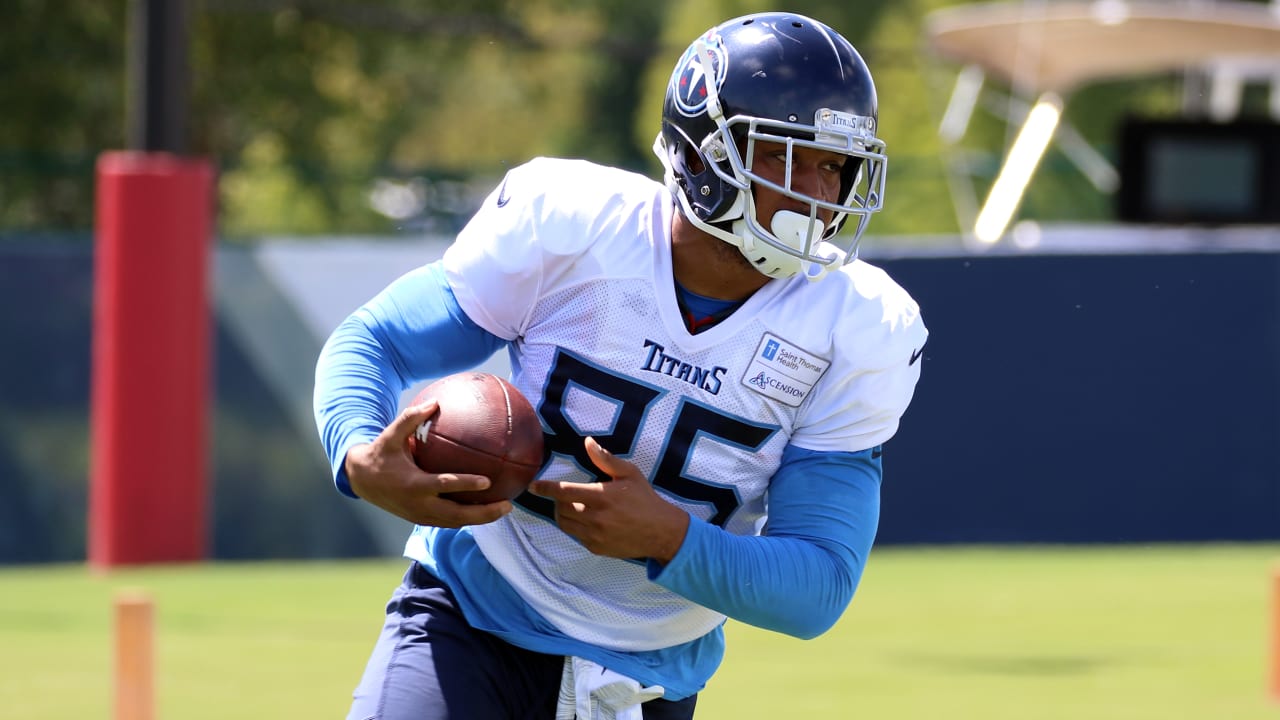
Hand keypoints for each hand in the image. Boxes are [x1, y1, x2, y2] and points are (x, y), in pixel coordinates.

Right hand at [344, 400, 510, 527]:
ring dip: (481, 519)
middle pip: (457, 515)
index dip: (466, 485)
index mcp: (414, 484)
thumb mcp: (390, 435)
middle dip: (484, 513)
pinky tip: (485, 508)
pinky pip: (449, 521)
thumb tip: (434, 402)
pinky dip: (468, 517)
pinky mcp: (421, 520)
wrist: (361, 481)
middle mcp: (419, 505)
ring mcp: (420, 515)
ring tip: (504, 508)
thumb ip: (410, 419)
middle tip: (508, 504)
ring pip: (455, 522)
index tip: (488, 482)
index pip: (445, 485)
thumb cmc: (380, 454)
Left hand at [530, 437, 689, 562]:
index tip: (533, 486)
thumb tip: (588, 442)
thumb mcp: (630, 474)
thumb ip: (606, 460)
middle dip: (557, 501)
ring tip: (572, 506)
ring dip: (563, 514)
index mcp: (602, 496)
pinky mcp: (596, 548)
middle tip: (565, 494)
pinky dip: (575, 527)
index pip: (564, 492)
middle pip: (561, 509)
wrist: (661, 532)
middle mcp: (595, 518)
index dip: (545, 489)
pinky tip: (587, 520)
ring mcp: (595, 536)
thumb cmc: (645, 499)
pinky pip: (576, 536)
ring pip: (565, 524)